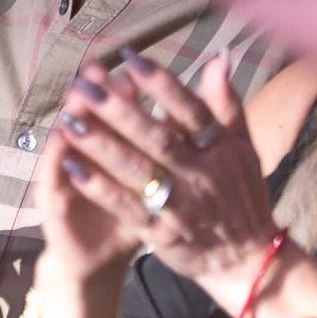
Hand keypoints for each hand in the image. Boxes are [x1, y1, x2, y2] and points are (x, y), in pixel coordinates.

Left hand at [49, 52, 278, 316]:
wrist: (248, 259)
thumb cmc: (241, 194)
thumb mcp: (243, 148)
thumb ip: (227, 105)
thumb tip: (217, 59)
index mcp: (221, 149)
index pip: (190, 110)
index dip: (161, 84)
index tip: (130, 58)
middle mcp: (202, 174)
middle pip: (157, 138)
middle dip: (119, 110)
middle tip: (84, 85)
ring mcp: (181, 205)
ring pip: (137, 171)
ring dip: (101, 145)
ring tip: (68, 120)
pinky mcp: (161, 232)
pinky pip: (126, 207)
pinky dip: (99, 188)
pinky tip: (71, 167)